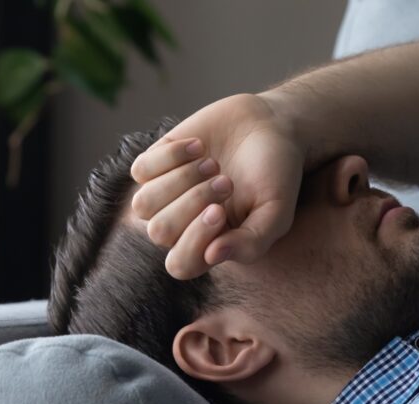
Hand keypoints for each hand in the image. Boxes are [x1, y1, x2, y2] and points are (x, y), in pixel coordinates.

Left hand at [129, 93, 303, 278]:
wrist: (269, 124)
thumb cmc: (275, 173)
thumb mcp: (277, 212)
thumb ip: (252, 242)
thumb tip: (212, 256)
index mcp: (210, 245)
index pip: (181, 264)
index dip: (194, 240)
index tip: (220, 210)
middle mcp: (182, 225)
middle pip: (160, 232)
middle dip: (194, 202)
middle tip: (226, 182)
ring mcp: (165, 195)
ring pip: (144, 204)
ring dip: (181, 180)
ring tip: (212, 164)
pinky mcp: (155, 163)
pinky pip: (141, 171)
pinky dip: (172, 156)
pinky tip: (198, 146)